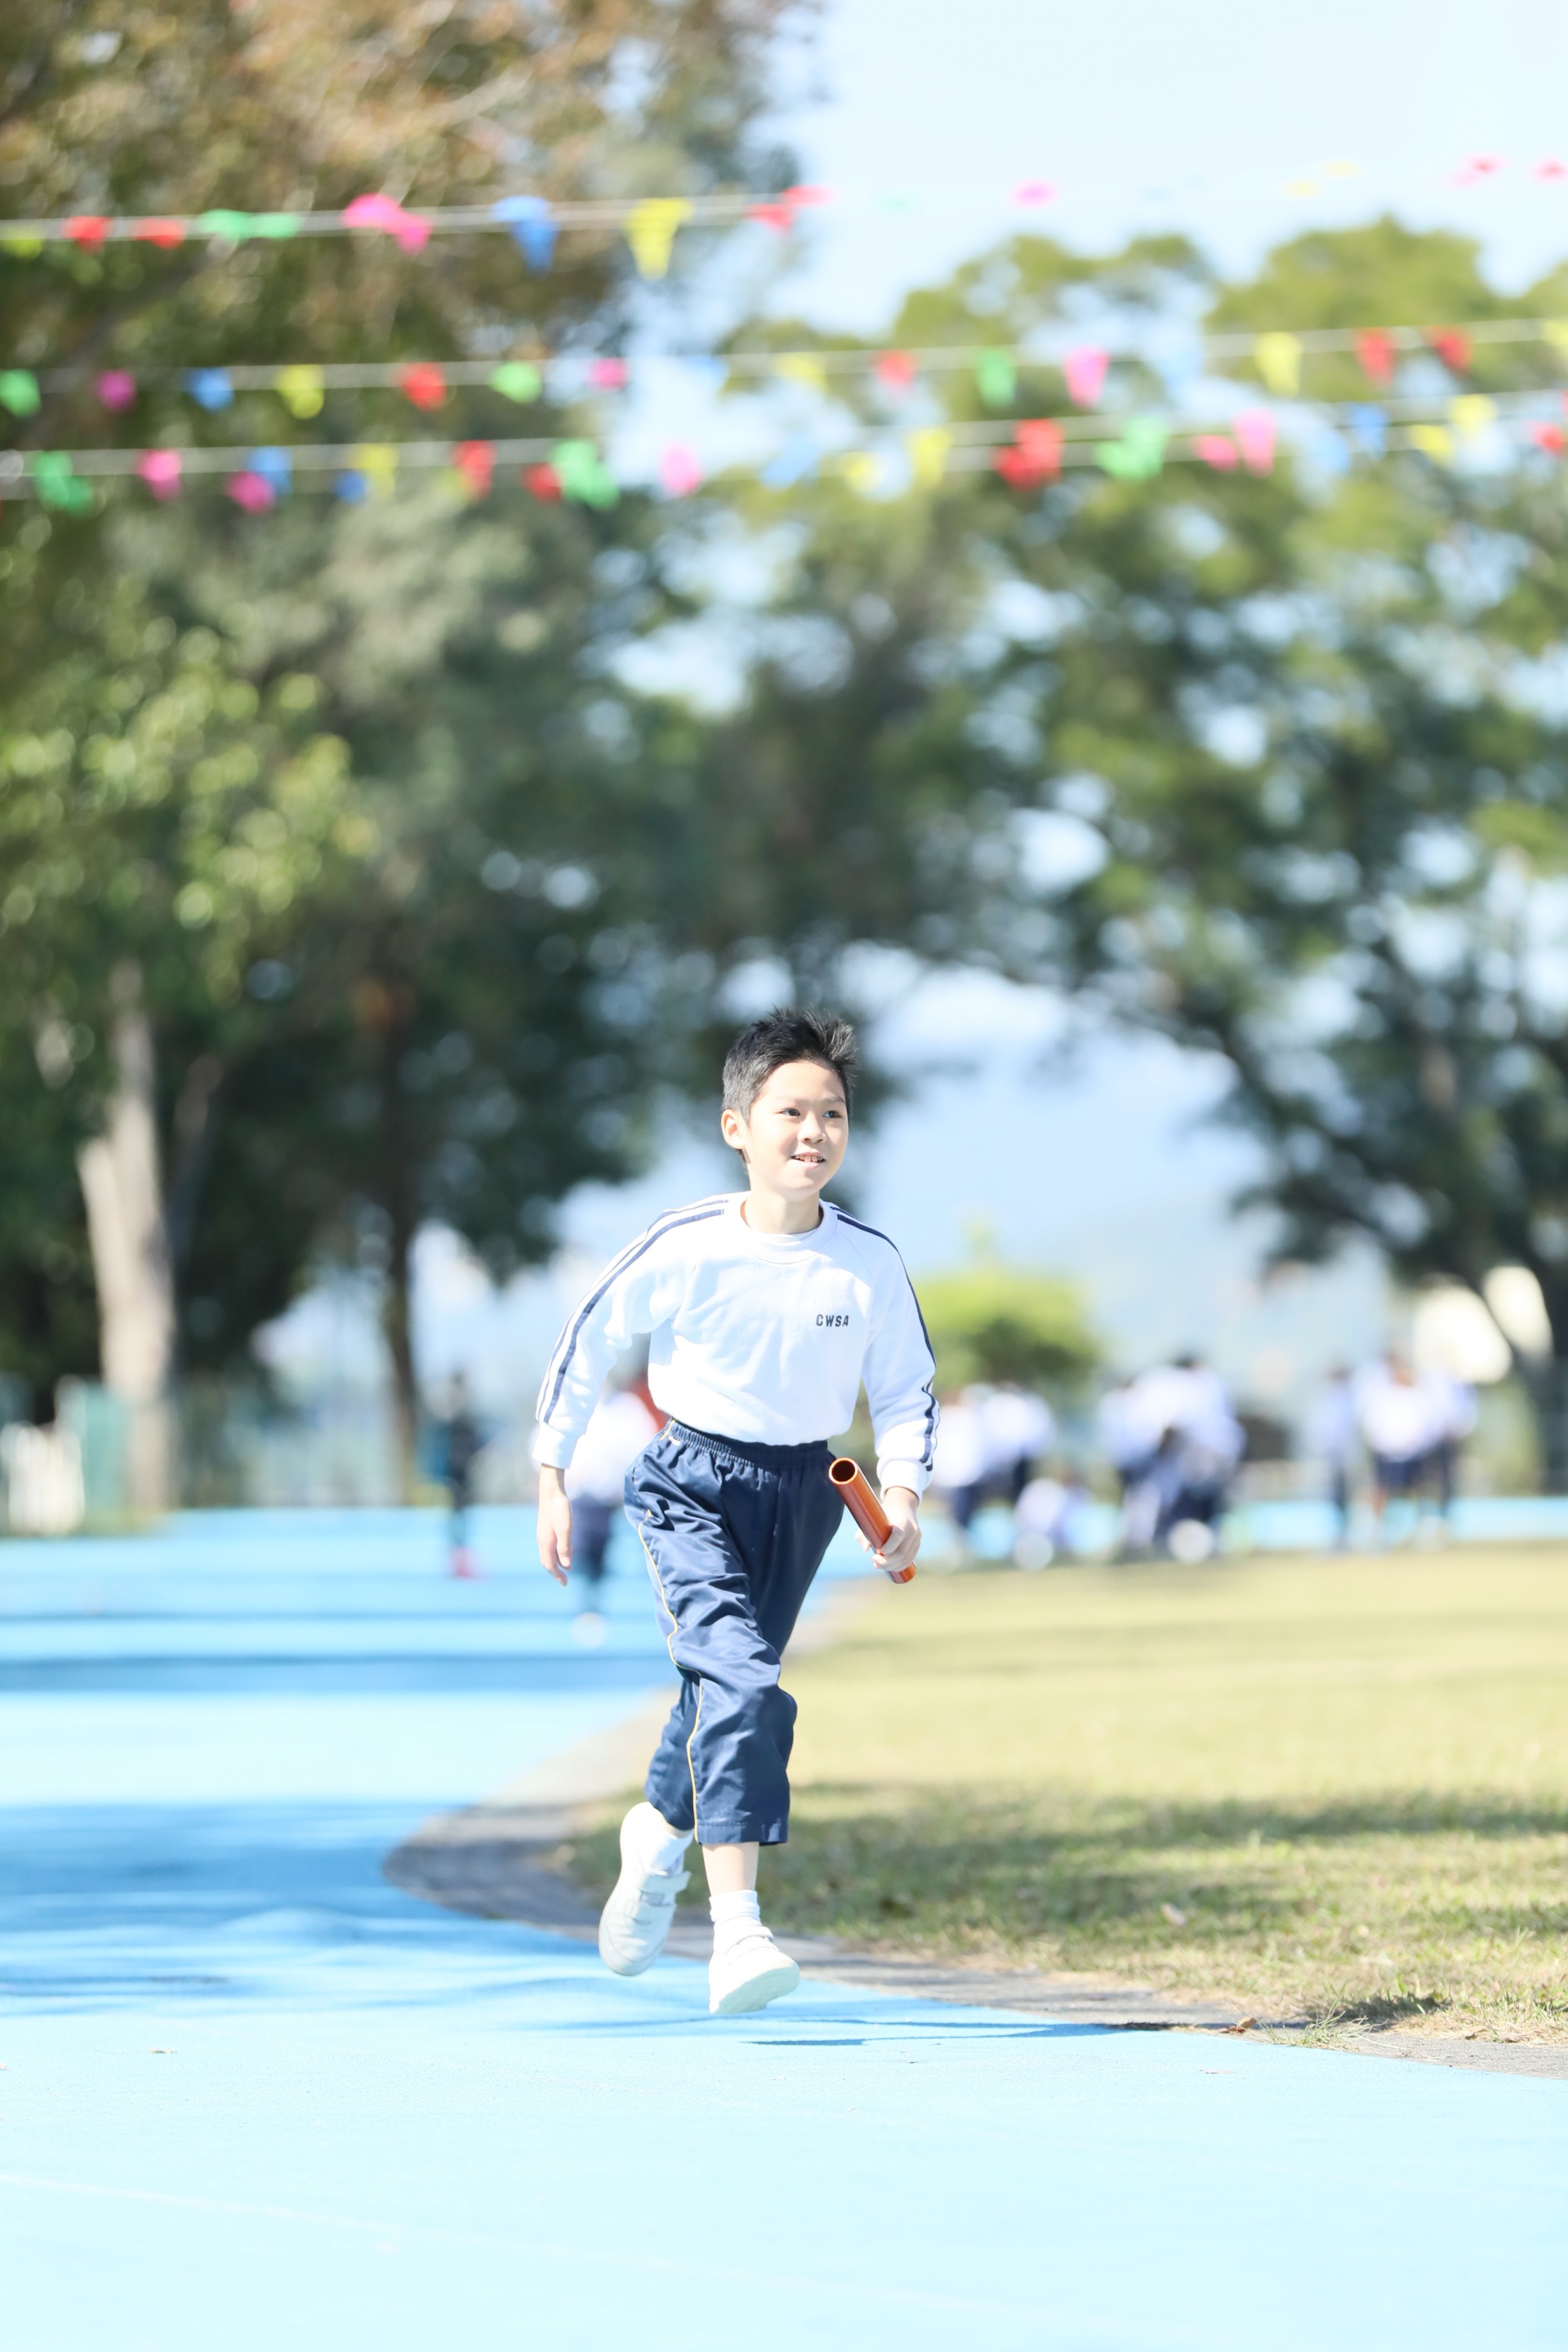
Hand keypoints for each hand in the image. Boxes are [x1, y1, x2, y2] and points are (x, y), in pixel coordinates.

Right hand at [537, 1465, 572, 1586]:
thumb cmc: (559, 1509)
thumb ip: (565, 1548)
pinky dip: (557, 1552)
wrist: (551, 1490)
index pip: (550, 1565)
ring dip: (557, 1562)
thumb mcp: (565, 1530)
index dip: (558, 1576)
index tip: (565, 1584)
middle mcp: (542, 1540)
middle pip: (547, 1562)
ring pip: (549, 1554)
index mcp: (546, 1543)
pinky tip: (567, 1548)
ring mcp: (543, 1534)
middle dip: (556, 1572)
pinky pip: (550, 1545)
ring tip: (568, 1566)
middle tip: (565, 1580)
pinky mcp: (546, 1527)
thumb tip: (567, 1566)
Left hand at [874, 1486, 920, 1579]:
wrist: (903, 1506)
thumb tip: (866, 1549)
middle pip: (902, 1552)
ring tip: (878, 1565)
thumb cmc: (884, 1514)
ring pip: (906, 1559)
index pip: (899, 1535)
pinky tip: (890, 1567)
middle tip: (874, 1561)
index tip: (879, 1551)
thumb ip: (864, 1533)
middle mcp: (912, 1530)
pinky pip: (910, 1559)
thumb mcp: (872, 1518)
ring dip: (891, 1566)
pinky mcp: (917, 1545)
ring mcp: (917, 1538)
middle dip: (887, 1561)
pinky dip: (899, 1566)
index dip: (890, 1546)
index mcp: (902, 1521)